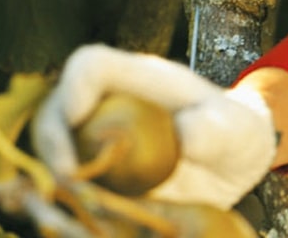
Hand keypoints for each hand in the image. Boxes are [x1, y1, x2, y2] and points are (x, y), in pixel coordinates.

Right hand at [32, 44, 275, 208]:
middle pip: (56, 109)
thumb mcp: (237, 129)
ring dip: (50, 179)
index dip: (74, 86)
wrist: (235, 163)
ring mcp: (98, 141)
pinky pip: (68, 188)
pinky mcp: (99, 176)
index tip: (75, 121)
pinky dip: (66, 207)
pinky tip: (82, 225)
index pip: (92, 65)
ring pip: (51, 151)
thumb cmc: (236, 132)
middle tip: (68, 181)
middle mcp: (110, 106)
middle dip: (51, 143)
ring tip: (72, 208)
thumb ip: (218, 128)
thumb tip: (184, 136)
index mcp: (139, 81)